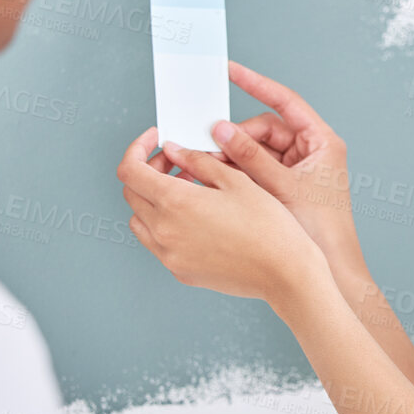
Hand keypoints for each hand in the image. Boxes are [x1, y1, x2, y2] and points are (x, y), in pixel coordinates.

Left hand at [117, 126, 328, 307]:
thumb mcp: (235, 181)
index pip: (130, 170)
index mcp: (175, 203)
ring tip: (187, 189)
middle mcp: (164, 231)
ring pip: (140, 219)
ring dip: (153, 199)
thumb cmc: (268, 227)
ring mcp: (169, 255)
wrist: (284, 273)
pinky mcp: (180, 271)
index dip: (138, 149)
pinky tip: (194, 216)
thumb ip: (198, 161)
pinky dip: (165, 224)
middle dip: (149, 170)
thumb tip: (175, 151)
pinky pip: (157, 243)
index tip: (155, 141)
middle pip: (132, 193)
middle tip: (177, 161)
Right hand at [210, 60, 361, 268]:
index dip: (256, 83)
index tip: (230, 70)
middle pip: (264, 130)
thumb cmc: (321, 230)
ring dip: (231, 157)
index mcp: (322, 142)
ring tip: (205, 165)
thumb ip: (250, 156)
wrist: (332, 269)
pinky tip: (215, 178)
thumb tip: (221, 130)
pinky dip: (236, 173)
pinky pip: (255, 171)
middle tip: (206, 145)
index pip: (285, 101)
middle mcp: (310, 152)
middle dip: (235, 137)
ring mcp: (297, 171)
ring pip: (256, 151)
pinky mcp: (284, 188)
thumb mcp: (282, 187)